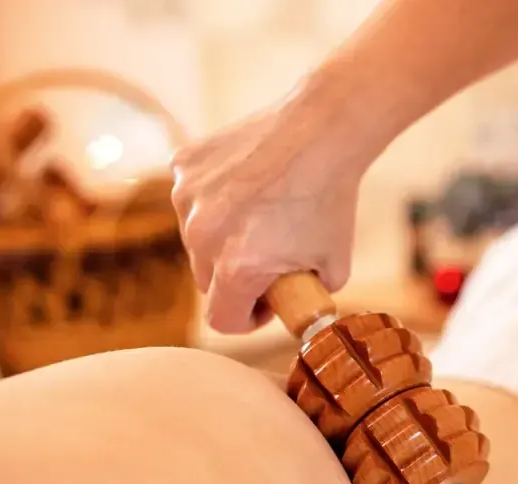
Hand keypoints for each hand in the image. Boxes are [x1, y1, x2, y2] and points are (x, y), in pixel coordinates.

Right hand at [170, 89, 364, 332]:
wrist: (323, 130)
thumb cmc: (331, 198)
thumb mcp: (334, 269)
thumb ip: (306, 298)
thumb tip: (296, 312)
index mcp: (237, 267)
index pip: (222, 319)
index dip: (248, 319)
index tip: (266, 303)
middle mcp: (203, 235)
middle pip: (207, 281)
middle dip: (236, 278)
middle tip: (270, 258)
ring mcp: (187, 197)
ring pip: (197, 240)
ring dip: (222, 238)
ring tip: (262, 216)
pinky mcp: (183, 165)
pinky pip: (192, 200)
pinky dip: (214, 201)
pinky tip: (249, 186)